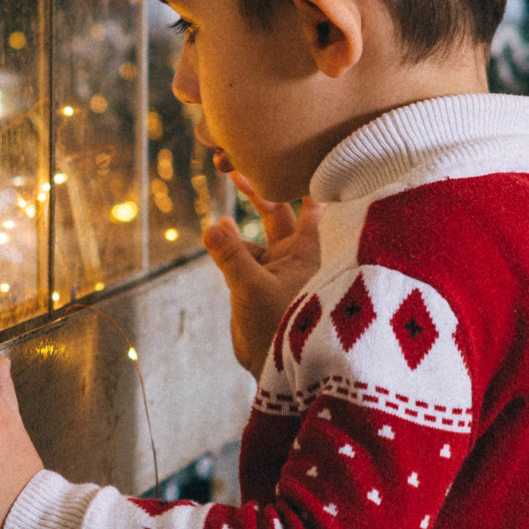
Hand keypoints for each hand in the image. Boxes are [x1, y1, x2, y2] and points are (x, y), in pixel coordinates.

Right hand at [202, 177, 324, 373]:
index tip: (298, 155)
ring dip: (242, 219)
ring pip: (260, 234)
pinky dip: (232, 244)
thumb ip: (231, 256)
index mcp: (309, 250)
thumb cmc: (283, 330)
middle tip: (238, 166)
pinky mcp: (262, 285)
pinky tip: (218, 231)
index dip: (308, 180)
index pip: (315, 205)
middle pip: (281, 211)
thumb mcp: (252, 290)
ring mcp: (279, 270)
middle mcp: (297, 256)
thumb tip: (213, 225)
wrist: (283, 374)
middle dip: (263, 188)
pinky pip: (245, 256)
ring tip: (226, 198)